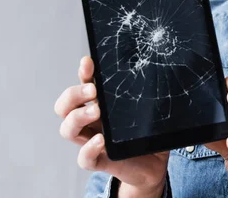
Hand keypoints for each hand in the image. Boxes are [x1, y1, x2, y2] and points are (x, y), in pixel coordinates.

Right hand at [54, 56, 168, 195]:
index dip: (83, 73)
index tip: (88, 62)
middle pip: (65, 106)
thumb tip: (162, 68)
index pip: (84, 85)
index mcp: (102, 104)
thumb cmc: (149, 133)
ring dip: (77, 117)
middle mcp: (92, 122)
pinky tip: (100, 140)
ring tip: (96, 111)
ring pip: (68, 129)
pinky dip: (88, 149)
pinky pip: (84, 158)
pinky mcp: (101, 161)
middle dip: (73, 95)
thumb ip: (151, 92)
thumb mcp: (150, 109)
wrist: (156, 163)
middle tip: (93, 90)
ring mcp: (93, 141)